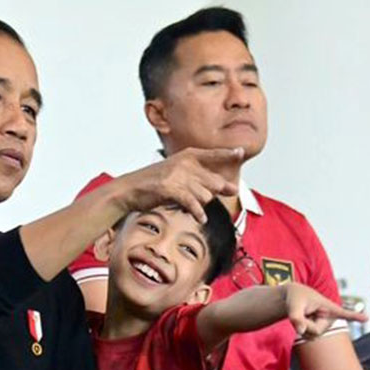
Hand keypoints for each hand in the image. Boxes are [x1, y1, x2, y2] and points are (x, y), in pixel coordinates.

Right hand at [110, 147, 241, 223]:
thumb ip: (201, 179)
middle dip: (217, 192)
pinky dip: (197, 212)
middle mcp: (184, 163)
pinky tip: (200, 217)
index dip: (228, 154)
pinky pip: (192, 203)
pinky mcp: (170, 189)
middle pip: (213, 182)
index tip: (241, 152)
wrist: (129, 189)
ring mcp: (177, 175)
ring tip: (193, 207)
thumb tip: (228, 187)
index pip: (213, 154)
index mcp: (186, 156)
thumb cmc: (153, 184)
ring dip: (200, 205)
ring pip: (204, 195)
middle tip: (222, 195)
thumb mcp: (177, 174)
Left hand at [284, 283, 367, 339]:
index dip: (355, 316)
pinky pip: (317, 335)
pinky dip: (306, 333)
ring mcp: (325, 324)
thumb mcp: (293, 305)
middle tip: (301, 313)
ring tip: (303, 316)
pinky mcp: (319, 329)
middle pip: (316, 331)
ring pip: (311, 336)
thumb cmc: (295, 298)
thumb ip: (296, 317)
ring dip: (302, 328)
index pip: (343, 313)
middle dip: (304, 324)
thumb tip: (300, 331)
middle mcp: (330, 317)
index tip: (367, 318)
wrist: (292, 298)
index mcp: (328, 307)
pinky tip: (317, 332)